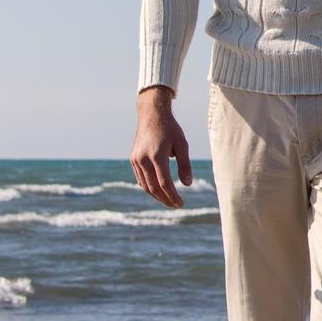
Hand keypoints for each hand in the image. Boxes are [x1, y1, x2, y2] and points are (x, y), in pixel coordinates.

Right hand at [132, 88, 193, 206]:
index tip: (181, 204)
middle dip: (165, 199)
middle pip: (154, 187)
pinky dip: (148, 187)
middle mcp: (143, 159)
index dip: (173, 196)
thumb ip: (185, 165)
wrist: (151, 114)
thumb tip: (188, 184)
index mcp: (157, 156)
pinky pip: (140, 179)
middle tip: (176, 205)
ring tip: (168, 200)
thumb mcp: (182, 144)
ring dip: (156, 196)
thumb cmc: (170, 128)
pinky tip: (158, 190)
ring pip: (145, 185)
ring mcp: (136, 160)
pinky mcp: (133, 159)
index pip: (164, 183)